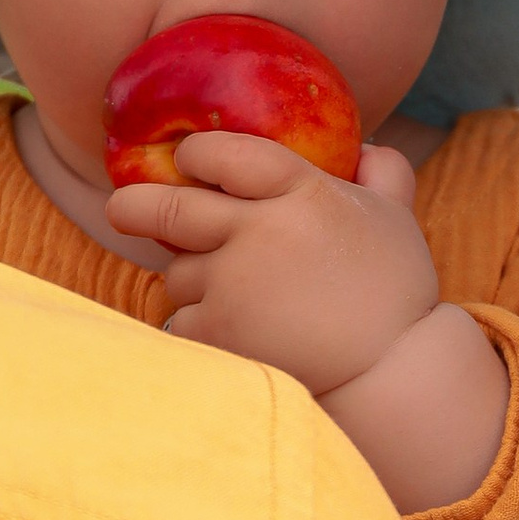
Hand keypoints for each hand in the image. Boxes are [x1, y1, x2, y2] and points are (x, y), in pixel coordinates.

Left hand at [107, 132, 435, 397]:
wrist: (391, 373)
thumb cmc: (394, 293)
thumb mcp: (396, 218)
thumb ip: (383, 173)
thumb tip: (366, 146)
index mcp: (301, 192)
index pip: (226, 154)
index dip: (196, 154)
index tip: (187, 160)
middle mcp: (260, 231)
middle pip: (170, 208)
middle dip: (135, 206)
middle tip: (121, 208)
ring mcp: (233, 283)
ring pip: (176, 272)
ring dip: (191, 279)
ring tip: (233, 296)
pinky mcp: (218, 332)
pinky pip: (180, 321)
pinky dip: (197, 326)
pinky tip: (233, 332)